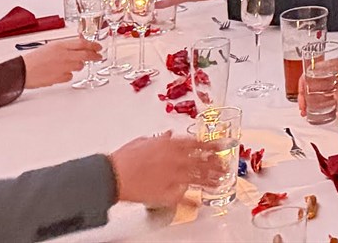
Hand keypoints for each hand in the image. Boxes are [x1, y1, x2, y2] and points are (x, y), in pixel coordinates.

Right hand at [23, 36, 102, 87]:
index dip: (93, 45)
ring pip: (79, 66)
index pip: (82, 43)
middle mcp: (64, 55)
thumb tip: (78, 46)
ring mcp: (63, 67)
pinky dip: (67, 74)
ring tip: (68, 64)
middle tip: (99, 57)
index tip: (98, 47)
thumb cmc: (34, 59)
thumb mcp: (51, 46)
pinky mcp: (60, 78)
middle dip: (95, 56)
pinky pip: (70, 76)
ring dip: (78, 65)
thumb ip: (65, 46)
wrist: (23, 71)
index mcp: (61, 45)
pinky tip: (59, 72)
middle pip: (86, 55)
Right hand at [107, 133, 227, 208]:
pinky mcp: (166, 192)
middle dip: (214, 163)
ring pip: (197, 177)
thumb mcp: (143, 141)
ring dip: (210, 179)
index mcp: (170, 144)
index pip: (197, 143)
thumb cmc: (124, 158)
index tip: (221, 146)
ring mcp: (173, 176)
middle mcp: (175, 159)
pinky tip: (199, 201)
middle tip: (224, 165)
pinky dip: (192, 199)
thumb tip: (167, 135)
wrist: (113, 176)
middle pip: (201, 160)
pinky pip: (183, 196)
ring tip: (220, 181)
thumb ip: (159, 139)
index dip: (211, 145)